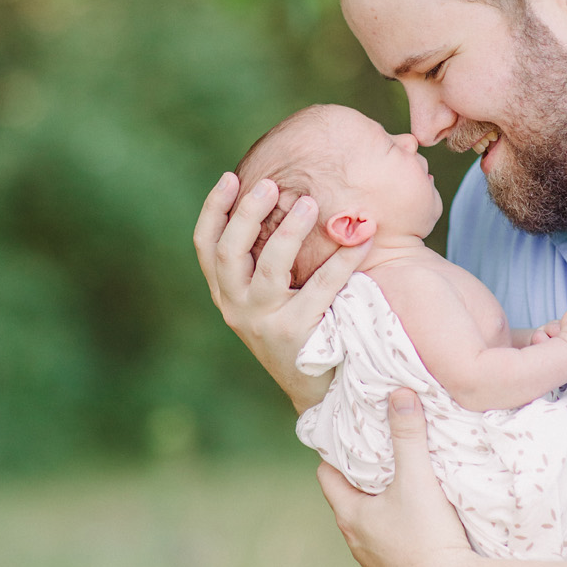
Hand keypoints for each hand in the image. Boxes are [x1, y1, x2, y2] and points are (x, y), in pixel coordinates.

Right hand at [193, 171, 371, 409]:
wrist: (319, 390)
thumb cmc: (300, 328)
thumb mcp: (269, 299)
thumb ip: (266, 260)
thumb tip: (286, 197)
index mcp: (226, 293)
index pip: (205, 246)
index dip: (214, 209)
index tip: (230, 176)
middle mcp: (236, 307)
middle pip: (229, 251)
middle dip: (247, 213)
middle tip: (269, 183)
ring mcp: (262, 322)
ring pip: (269, 266)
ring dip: (288, 230)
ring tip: (308, 203)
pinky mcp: (294, 334)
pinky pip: (319, 289)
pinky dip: (341, 261)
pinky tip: (361, 240)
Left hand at [316, 389, 474, 566]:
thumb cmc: (428, 537)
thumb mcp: (417, 479)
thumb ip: (408, 435)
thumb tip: (399, 394)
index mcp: (350, 515)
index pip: (327, 476)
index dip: (335, 453)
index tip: (350, 434)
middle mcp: (356, 541)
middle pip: (349, 498)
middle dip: (362, 474)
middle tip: (380, 448)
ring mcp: (376, 563)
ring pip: (370, 522)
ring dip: (381, 503)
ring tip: (401, 480)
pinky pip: (390, 543)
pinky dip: (398, 526)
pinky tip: (420, 520)